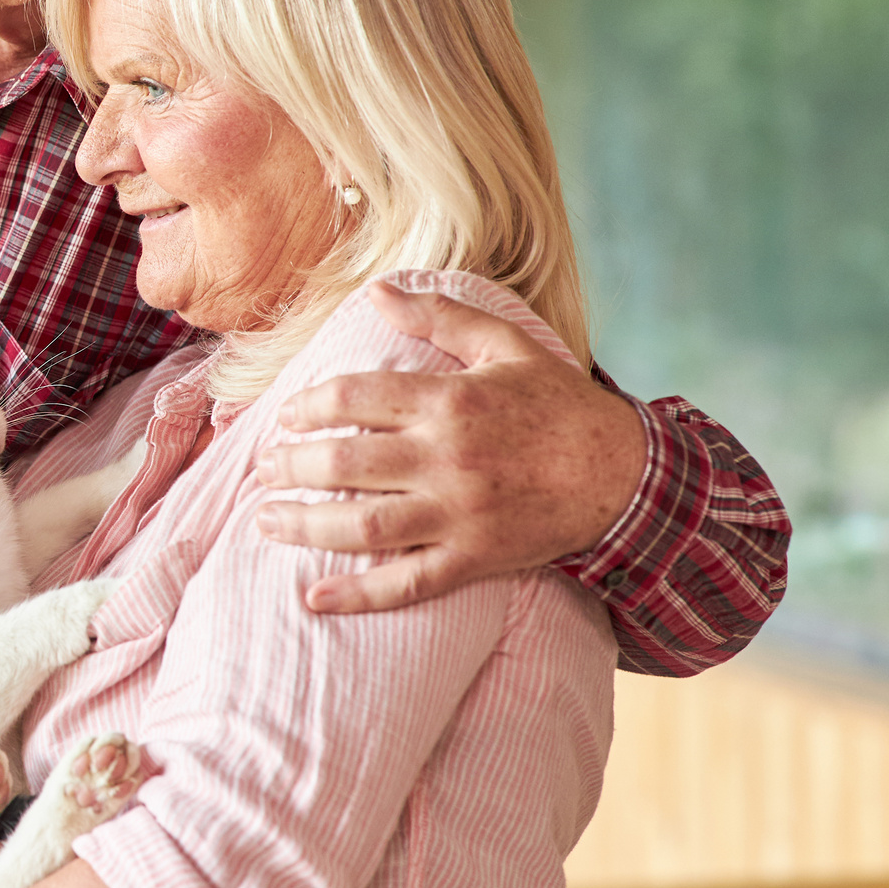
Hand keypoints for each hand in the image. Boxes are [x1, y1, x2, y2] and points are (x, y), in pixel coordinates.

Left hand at [252, 282, 645, 613]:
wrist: (626, 476)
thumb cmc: (561, 406)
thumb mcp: (506, 345)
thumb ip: (441, 315)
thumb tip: (378, 290)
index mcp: (451, 403)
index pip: (354, 399)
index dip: (307, 407)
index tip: (285, 416)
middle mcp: (448, 460)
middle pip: (346, 465)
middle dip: (291, 466)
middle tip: (261, 469)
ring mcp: (459, 515)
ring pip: (364, 526)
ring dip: (305, 525)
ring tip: (265, 519)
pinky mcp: (474, 559)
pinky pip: (407, 583)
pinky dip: (358, 595)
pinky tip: (314, 597)